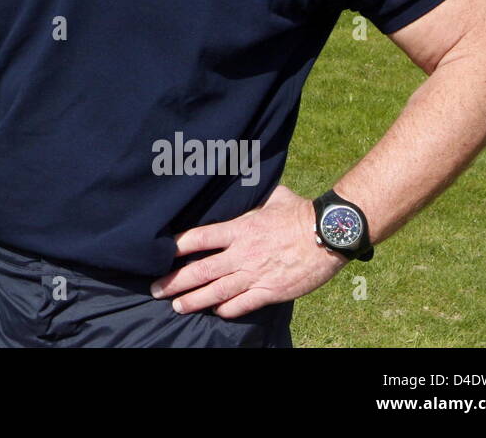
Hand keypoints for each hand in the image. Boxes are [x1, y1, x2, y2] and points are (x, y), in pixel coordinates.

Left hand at [148, 185, 348, 318]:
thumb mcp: (271, 196)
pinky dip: (227, 309)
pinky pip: (243, 304)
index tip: (159, 253)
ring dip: (194, 300)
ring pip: (217, 292)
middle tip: (156, 289)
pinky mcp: (272, 291)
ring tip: (176, 306)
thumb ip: (253, 194)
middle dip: (175, 281)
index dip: (176, 246)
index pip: (199, 237)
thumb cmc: (300, 212)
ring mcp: (256, 274)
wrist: (329, 234)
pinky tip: (216, 311)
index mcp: (239, 228)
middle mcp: (242, 253)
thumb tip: (242, 173)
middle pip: (201, 270)